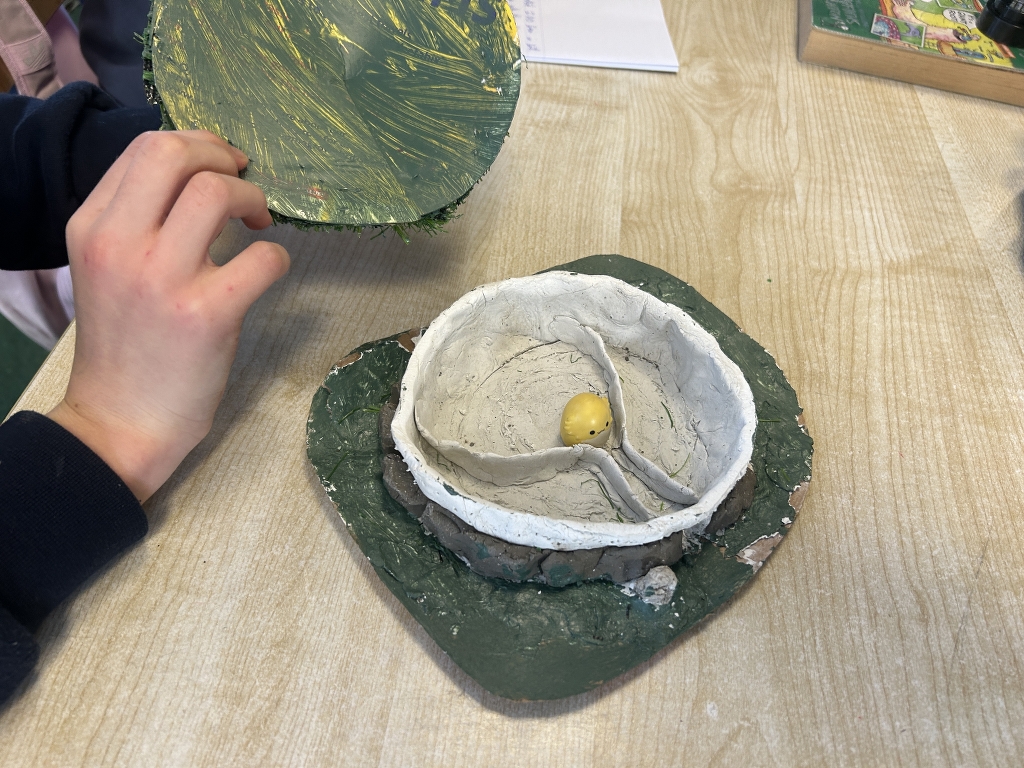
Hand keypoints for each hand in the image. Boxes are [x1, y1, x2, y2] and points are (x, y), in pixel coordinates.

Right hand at [48, 131, 289, 501]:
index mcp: (91, 227)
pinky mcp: (206, 315)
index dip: (197, 144)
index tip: (222, 163)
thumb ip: (137, 220)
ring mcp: (161, 279)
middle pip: (172, 153)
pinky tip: (267, 270)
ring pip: (216, 192)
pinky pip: (261, 258)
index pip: (145, 149)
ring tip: (258, 222)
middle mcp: (119, 244)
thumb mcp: (106, 268)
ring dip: (253, 198)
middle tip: (245, 181)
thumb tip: (197, 174)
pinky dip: (276, 256)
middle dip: (222, 155)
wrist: (119, 421)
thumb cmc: (124, 344)